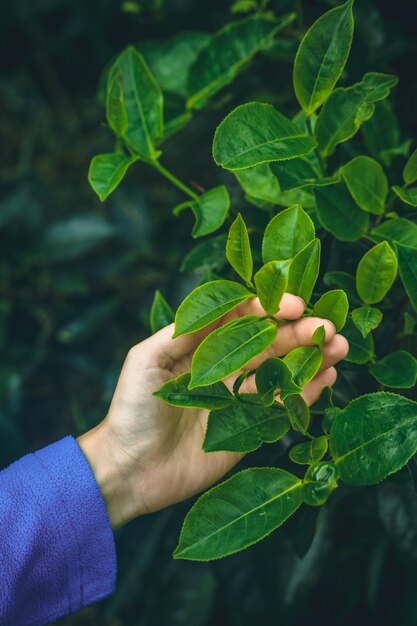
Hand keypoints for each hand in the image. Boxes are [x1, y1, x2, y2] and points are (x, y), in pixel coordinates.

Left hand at [77, 294, 348, 528]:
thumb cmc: (132, 410)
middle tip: (328, 326)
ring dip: (311, 356)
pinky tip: (328, 377)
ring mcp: (239, 398)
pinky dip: (307, 391)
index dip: (268, 308)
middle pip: (268, 342)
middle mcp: (224, 368)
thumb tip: (222, 304)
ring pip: (282, 370)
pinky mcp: (249, 428)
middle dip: (298, 331)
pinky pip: (283, 405)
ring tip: (338, 346)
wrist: (130, 469)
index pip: (241, 318)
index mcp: (201, 346)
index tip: (293, 305)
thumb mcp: (147, 359)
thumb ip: (183, 330)